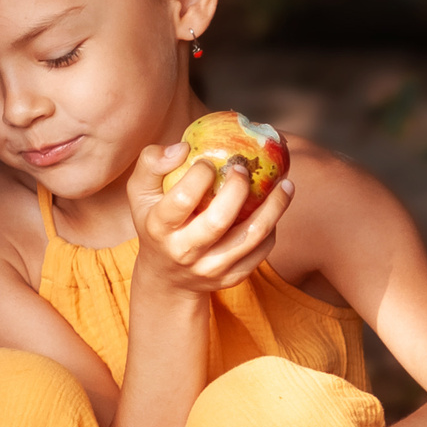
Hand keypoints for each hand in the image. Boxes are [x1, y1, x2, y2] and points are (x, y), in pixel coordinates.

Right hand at [128, 141, 292, 298]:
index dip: (200, 175)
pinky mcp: (231, 278)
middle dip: (238, 188)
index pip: (182, 199)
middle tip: (244, 168)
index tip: (208, 162)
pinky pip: (261, 251)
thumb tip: (184, 148)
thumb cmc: (155, 222)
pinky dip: (272, 227)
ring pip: (250, 237)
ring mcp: (209, 268)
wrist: (166, 276)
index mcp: (159, 228)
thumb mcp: (141, 192)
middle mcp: (183, 252)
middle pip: (219, 221)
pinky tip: (274, 209)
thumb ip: (152, 162)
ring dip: (274, 208)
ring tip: (285, 184)